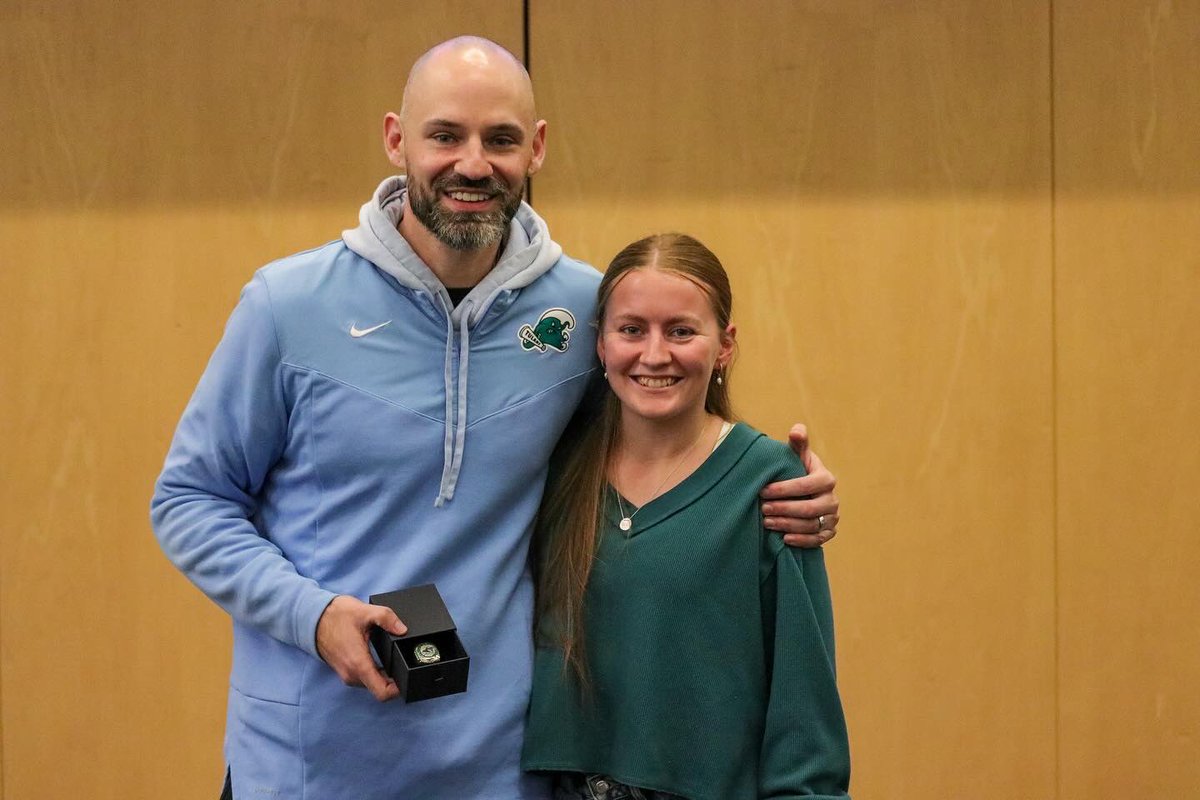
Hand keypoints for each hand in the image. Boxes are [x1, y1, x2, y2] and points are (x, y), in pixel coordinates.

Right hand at [316, 595, 406, 701]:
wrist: (312, 617)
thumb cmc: (336, 615)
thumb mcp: (365, 611)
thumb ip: (387, 618)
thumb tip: (403, 629)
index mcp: (358, 664)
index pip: (382, 693)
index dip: (398, 689)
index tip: (406, 676)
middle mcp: (352, 674)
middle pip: (379, 689)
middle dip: (394, 680)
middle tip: (404, 664)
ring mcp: (347, 674)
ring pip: (372, 684)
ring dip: (384, 677)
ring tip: (393, 660)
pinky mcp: (345, 671)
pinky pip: (364, 678)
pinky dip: (375, 673)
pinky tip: (380, 660)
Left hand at [760, 424, 839, 547]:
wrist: (807, 492)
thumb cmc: (798, 471)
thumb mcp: (798, 456)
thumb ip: (798, 443)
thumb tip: (797, 430)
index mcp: (826, 479)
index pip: (807, 485)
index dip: (784, 489)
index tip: (763, 491)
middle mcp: (832, 499)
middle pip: (809, 509)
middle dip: (784, 509)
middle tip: (763, 508)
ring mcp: (832, 517)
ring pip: (811, 525)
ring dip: (788, 525)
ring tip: (767, 522)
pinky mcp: (829, 531)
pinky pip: (817, 540)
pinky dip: (801, 540)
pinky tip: (784, 538)